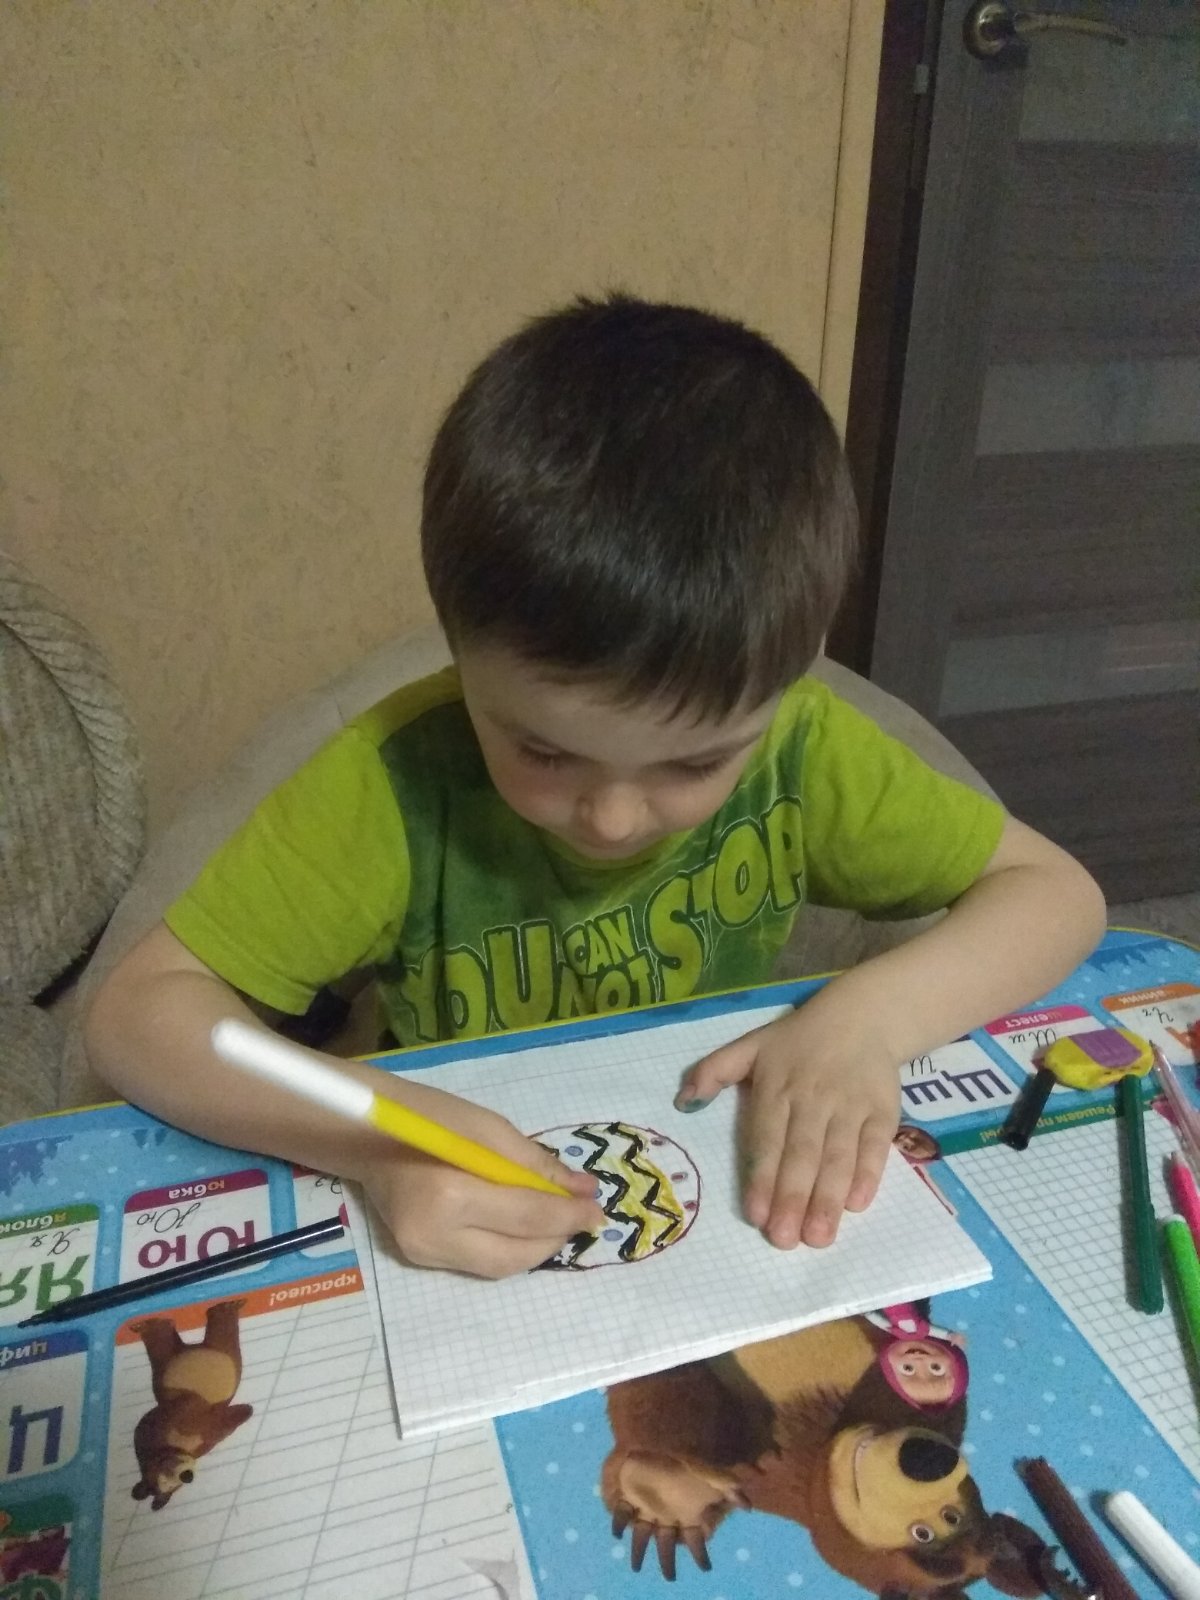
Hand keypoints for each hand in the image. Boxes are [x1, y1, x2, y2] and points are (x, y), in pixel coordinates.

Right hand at [361, 1076, 604, 1277]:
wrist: (364, 1131)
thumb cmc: (429, 1116)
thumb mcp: (489, 1128)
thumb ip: (537, 1164)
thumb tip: (584, 1190)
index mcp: (451, 1194)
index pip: (527, 1216)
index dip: (569, 1214)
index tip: (598, 1206)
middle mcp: (435, 1235)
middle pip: (515, 1254)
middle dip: (556, 1238)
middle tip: (583, 1217)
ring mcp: (421, 1252)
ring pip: (498, 1267)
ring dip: (536, 1249)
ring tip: (558, 1223)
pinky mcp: (416, 1258)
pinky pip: (477, 1263)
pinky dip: (508, 1248)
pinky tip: (524, 1227)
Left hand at [675, 997, 899, 1249]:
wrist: (862, 1016)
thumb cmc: (798, 1040)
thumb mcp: (750, 1045)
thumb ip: (714, 1071)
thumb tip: (682, 1100)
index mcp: (776, 1088)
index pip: (767, 1139)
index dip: (762, 1178)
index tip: (757, 1215)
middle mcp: (812, 1100)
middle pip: (802, 1154)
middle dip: (793, 1198)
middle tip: (785, 1240)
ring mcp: (850, 1106)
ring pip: (838, 1157)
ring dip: (828, 1198)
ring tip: (819, 1237)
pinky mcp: (882, 1110)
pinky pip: (876, 1146)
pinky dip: (868, 1174)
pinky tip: (857, 1204)